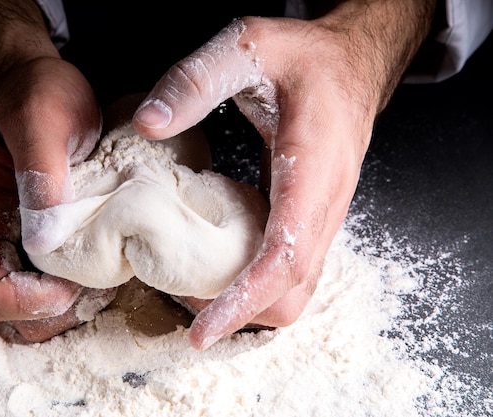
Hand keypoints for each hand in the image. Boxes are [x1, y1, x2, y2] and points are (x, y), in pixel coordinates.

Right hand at [0, 56, 115, 341]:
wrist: (41, 84)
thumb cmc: (37, 93)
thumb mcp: (40, 117)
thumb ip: (39, 171)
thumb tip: (45, 239)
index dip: (28, 301)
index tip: (71, 280)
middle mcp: (0, 237)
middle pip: (15, 313)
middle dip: (59, 307)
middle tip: (102, 274)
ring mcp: (25, 239)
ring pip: (42, 304)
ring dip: (78, 298)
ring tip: (112, 263)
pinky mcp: (51, 235)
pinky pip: (63, 279)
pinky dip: (90, 280)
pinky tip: (115, 252)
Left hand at [133, 2, 433, 349]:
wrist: (351, 64)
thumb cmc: (308, 58)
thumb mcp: (249, 47)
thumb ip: (197, 80)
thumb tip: (149, 124)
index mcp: (312, 170)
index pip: (284, 257)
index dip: (243, 301)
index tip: (202, 332)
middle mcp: (325, 206)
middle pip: (291, 292)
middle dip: (238, 311)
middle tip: (181, 298)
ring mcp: (322, 217)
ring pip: (293, 290)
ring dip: (245, 302)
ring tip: (192, 286)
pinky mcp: (312, 218)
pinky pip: (288, 269)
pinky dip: (253, 282)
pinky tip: (217, 262)